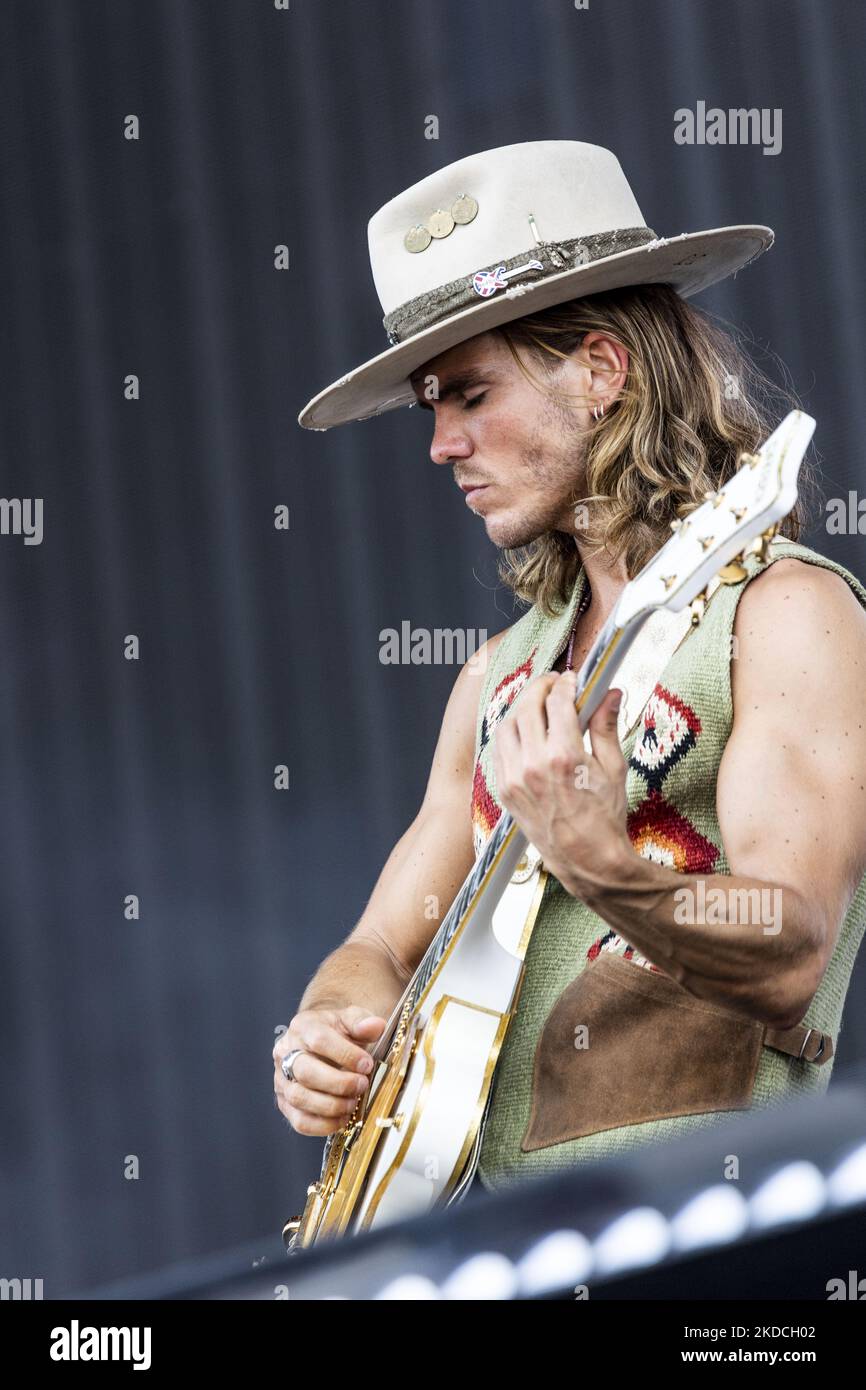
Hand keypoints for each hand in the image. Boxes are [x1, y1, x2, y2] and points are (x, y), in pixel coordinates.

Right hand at [273, 1005, 385, 1136]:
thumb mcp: (350, 1019)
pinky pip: (299, 1121)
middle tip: (362, 1085)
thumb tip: (375, 1026)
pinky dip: (323, 1125)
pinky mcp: (285, 1103)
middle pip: (305, 1071)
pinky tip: (343, 1119)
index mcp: (303, 1027)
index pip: (319, 1040)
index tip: (367, 1065)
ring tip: (353, 1103)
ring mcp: (282, 1080)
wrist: (321, 1042)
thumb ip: (362, 1022)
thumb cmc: (337, 1032)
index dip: (345, 1054)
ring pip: (299, 1097)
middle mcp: (286, 1053)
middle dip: (338, 1083)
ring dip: (331, 1106)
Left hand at [492, 673, 631, 901]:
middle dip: (540, 687)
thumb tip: (611, 694)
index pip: (557, 702)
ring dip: (521, 708)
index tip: (572, 679)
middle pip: (527, 706)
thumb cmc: (605, 818)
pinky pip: (499, 750)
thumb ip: (606, 726)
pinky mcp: (504, 791)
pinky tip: (525, 732)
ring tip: (538, 705)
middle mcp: (533, 765)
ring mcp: (514, 778)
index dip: (565, 684)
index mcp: (563, 756)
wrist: (586, 860)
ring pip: (507, 725)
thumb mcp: (613, 768)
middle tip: (553, 683)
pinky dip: (510, 734)